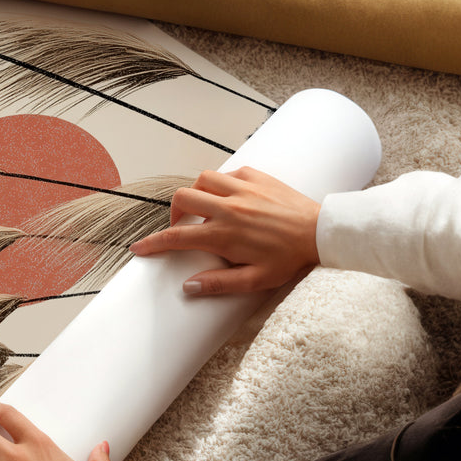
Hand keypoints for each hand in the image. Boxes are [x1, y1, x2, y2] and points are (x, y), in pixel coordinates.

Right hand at [130, 166, 320, 295]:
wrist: (321, 232)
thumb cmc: (290, 259)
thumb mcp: (256, 280)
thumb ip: (219, 284)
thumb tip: (188, 286)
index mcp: (224, 234)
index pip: (177, 237)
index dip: (153, 243)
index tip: (139, 248)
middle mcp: (228, 208)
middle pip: (182, 199)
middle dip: (174, 213)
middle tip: (182, 227)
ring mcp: (242, 189)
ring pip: (202, 180)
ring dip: (196, 193)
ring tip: (204, 209)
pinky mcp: (256, 176)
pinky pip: (227, 173)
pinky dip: (221, 184)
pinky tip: (230, 197)